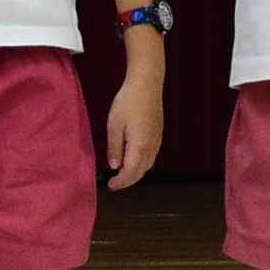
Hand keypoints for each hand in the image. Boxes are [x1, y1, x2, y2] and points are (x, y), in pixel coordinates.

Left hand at [103, 61, 164, 191]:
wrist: (147, 84)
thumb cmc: (128, 102)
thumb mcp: (114, 125)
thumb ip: (114, 148)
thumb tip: (114, 166)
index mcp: (139, 146)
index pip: (130, 173)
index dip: (120, 183)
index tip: (110, 186)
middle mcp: (151, 146)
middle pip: (141, 172)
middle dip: (128, 181)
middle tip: (115, 183)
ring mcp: (157, 140)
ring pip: (148, 164)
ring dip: (136, 172)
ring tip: (122, 172)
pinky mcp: (159, 133)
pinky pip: (152, 155)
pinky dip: (142, 163)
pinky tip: (133, 157)